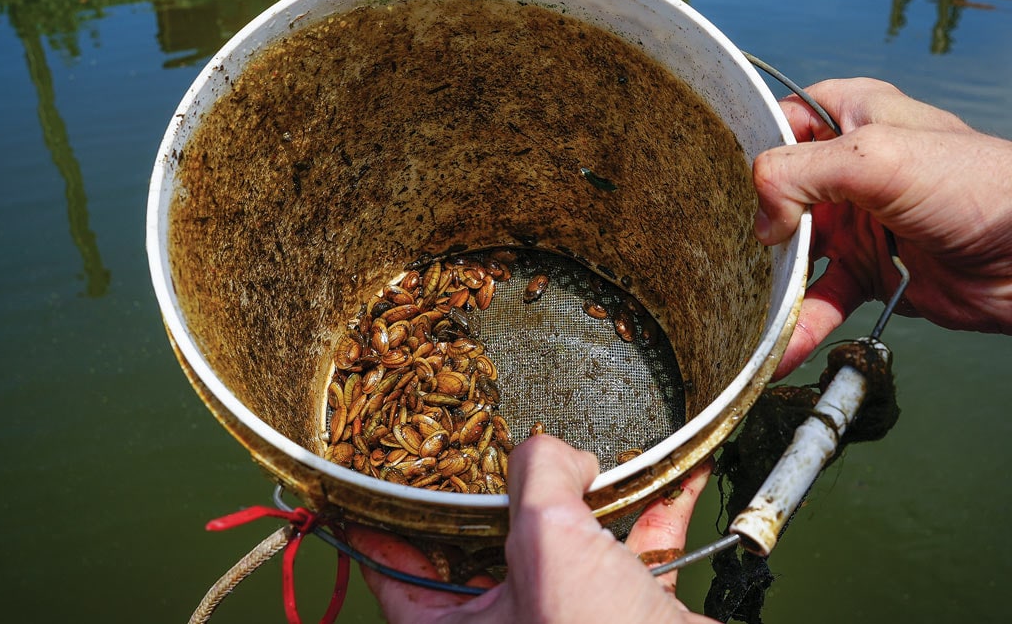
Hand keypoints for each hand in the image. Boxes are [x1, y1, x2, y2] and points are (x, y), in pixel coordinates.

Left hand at [346, 435, 713, 622]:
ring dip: (589, 491)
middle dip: (502, 488)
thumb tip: (558, 454)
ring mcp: (568, 618)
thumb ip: (538, 473)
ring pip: (566, 538)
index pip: (396, 571)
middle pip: (487, 541)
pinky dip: (654, 508)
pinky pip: (635, 546)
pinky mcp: (627, 613)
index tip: (374, 479)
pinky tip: (675, 470)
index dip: (381, 520)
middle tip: (494, 442)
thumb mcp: (548, 541)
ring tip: (589, 449)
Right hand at [752, 77, 1011, 376]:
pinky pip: (821, 298)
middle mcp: (848, 167)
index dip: (754, 149)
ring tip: (743, 308)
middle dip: (750, 224)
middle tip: (725, 250)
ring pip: (793, 253)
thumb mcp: (874, 157)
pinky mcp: (868, 271)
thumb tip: (762, 222)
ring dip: (769, 283)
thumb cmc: (977, 187)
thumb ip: (798, 173)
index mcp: (852, 115)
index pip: (780, 122)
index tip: (728, 184)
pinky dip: (800, 323)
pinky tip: (781, 346)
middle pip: (776, 194)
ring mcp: (856, 222)